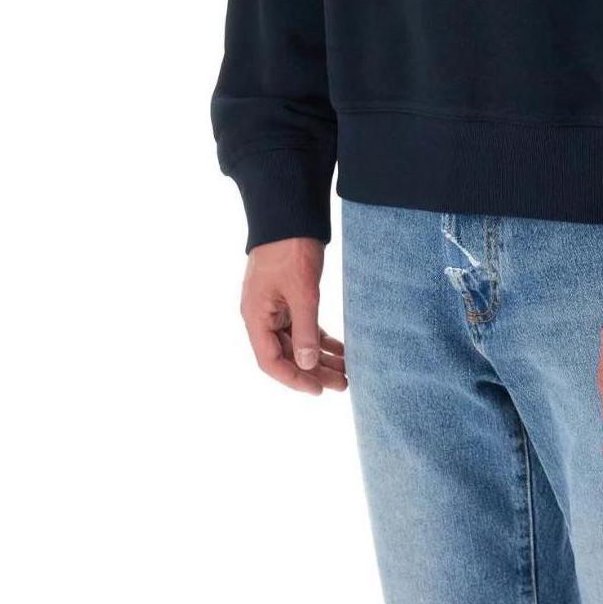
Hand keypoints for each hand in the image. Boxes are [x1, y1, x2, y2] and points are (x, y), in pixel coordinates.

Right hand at [240, 238, 347, 394]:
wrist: (290, 213)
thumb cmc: (290, 249)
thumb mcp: (302, 291)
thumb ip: (305, 329)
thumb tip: (308, 364)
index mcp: (256, 316)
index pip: (270, 361)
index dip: (294, 379)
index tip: (318, 390)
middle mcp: (262, 315)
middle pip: (286, 354)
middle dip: (313, 371)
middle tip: (343, 384)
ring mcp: (275, 306)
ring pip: (297, 341)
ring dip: (320, 356)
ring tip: (346, 371)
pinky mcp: (288, 296)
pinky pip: (304, 325)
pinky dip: (320, 338)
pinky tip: (340, 349)